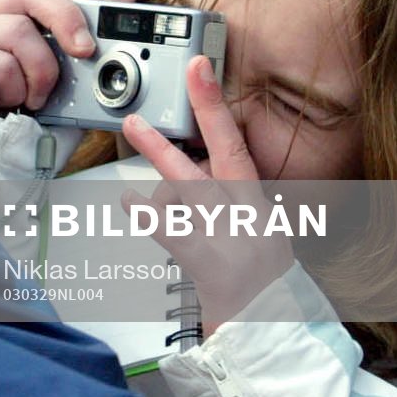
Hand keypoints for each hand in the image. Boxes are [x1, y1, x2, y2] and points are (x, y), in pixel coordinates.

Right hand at [0, 0, 128, 111]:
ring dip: (41, 72)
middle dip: (66, 17)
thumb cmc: (33, 122)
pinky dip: (16, 91)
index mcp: (14, 13)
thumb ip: (96, 39)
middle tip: (84, 51)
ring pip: (17, 29)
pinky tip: (9, 106)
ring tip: (34, 99)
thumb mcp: (76, 82)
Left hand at [121, 56, 292, 325]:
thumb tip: (175, 174)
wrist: (268, 329)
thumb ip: (219, 199)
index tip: (201, 68)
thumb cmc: (258, 281)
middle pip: (224, 154)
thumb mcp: (253, 232)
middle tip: (187, 72)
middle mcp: (246, 214)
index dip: (217, 105)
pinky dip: (148, 214)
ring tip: (135, 129)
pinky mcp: (206, 261)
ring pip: (191, 184)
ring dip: (162, 155)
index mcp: (256, 203)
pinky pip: (171, 231)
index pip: (237, 146)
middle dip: (206, 111)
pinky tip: (127, 200)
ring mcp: (227, 235)